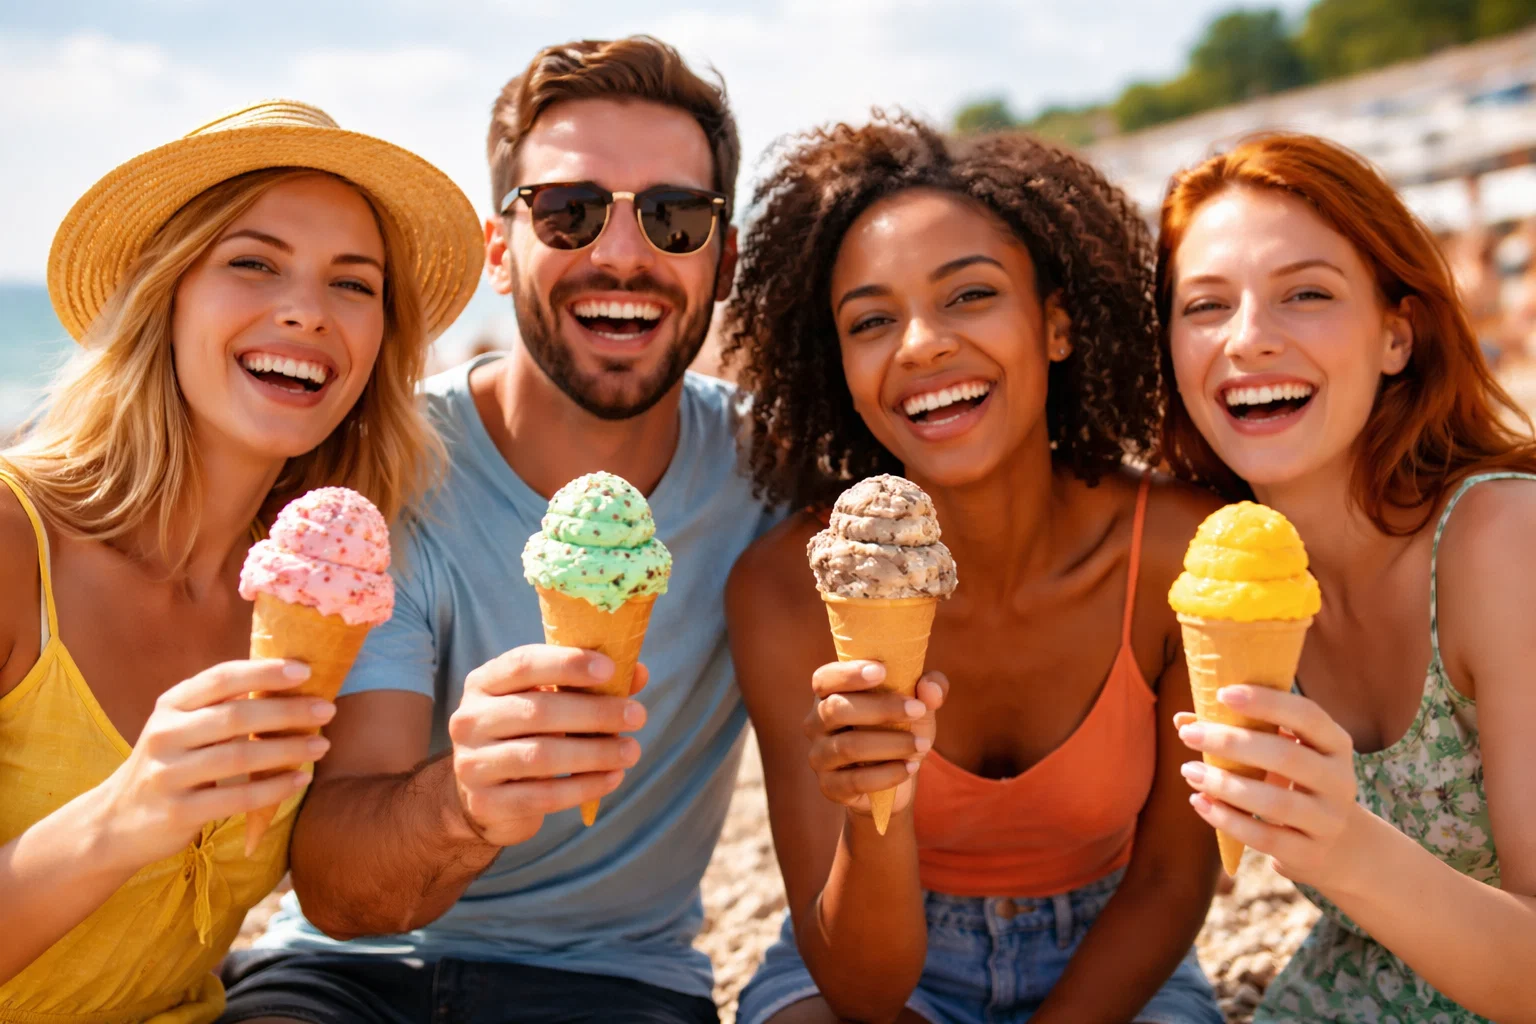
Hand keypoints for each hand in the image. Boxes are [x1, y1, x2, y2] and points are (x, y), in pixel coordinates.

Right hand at [91, 659, 333, 869]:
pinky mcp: (176, 811)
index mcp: (171, 705)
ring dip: (287, 749)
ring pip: (238, 757)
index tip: (305, 671)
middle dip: (287, 712)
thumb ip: (222, 705)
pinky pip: (235, 799)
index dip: (264, 672)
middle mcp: (165, 734)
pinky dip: (273, 788)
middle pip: (236, 716)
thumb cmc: (171, 763)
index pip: (221, 678)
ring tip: (322, 746)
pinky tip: (299, 780)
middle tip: (327, 710)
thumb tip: (291, 683)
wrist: (115, 820)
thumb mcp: (183, 726)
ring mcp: (167, 774)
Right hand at [447, 644, 648, 846]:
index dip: (567, 664)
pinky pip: (542, 795)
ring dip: (595, 753)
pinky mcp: (485, 803)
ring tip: (632, 751)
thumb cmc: (525, 735)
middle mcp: (470, 719)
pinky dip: (584, 786)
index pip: (523, 664)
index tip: (610, 670)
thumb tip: (637, 674)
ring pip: (541, 756)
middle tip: (637, 715)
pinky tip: (613, 778)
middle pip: (537, 711)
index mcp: (485, 683)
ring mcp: (473, 763)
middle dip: (595, 713)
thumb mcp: (547, 702)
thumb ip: (588, 685)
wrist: (484, 796)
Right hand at [804, 660, 947, 822]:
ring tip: (924, 744)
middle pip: (836, 709)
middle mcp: (816, 723)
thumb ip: (931, 688)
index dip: (849, 673)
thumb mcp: (920, 704)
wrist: (894, 777)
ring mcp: (819, 757)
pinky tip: (912, 766)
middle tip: (918, 709)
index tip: (883, 670)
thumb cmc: (900, 728)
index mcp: (829, 694)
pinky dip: (888, 774)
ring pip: (848, 746)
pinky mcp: (830, 787)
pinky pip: (856, 781)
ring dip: (891, 744)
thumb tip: (930, 689)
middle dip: (881, 708)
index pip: (824, 678)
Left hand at [1175, 684, 1368, 890]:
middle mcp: (1339, 780)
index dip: (1266, 702)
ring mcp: (1328, 820)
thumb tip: (1183, 720)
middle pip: (1286, 757)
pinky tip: (1199, 802)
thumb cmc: (1297, 783)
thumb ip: (1240, 731)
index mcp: (1335, 743)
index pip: (1307, 715)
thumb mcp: (1282, 752)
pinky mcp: (1310, 854)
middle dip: (1232, 743)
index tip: (1222, 694)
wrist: (1339, 846)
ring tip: (1188, 770)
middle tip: (1189, 735)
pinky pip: (1264, 837)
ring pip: (1274, 802)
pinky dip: (1227, 819)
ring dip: (1224, 784)